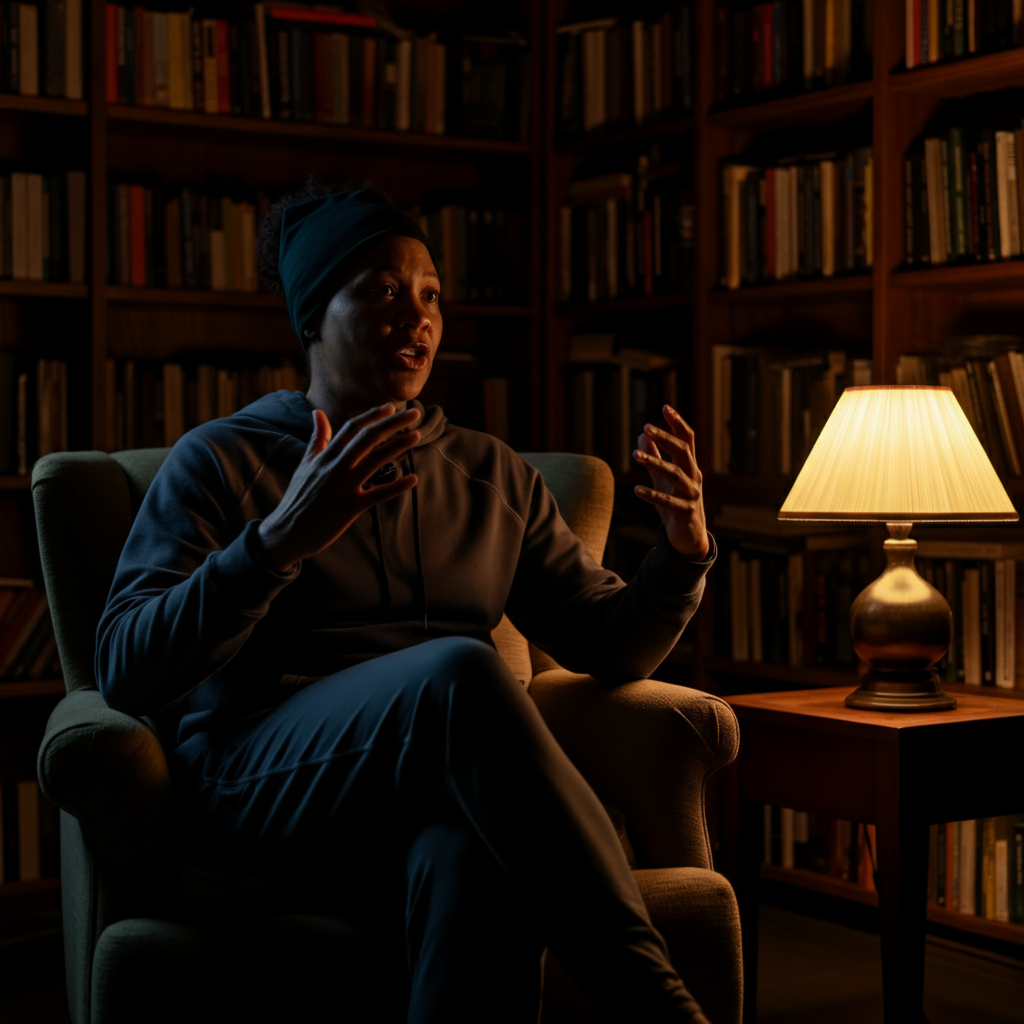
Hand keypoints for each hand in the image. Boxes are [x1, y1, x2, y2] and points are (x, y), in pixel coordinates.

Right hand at [258, 404, 420, 571]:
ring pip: (374, 461)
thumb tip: (317, 412)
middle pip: (367, 438)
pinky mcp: (349, 508)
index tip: (392, 406)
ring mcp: (343, 487)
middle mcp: (335, 467)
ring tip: (416, 435)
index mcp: (325, 455)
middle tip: (415, 413)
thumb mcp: (306, 463)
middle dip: (392, 423)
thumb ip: (317, 438)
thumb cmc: (298, 497)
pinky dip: (395, 487)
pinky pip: (376, 495)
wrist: (286, 531)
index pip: (351, 428)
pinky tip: (413, 478)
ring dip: (397, 446)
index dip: (372, 415)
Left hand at [632, 405, 708, 559]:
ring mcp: (692, 495)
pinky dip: (652, 495)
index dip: (677, 423)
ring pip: (676, 475)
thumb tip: (641, 436)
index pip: (687, 439)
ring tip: (634, 455)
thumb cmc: (676, 503)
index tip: (665, 407)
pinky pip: (669, 502)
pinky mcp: (686, 513)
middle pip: (683, 451)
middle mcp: (694, 477)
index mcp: (690, 467)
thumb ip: (654, 457)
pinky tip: (636, 490)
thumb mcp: (662, 479)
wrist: (689, 537)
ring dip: (655, 463)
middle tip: (646, 427)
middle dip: (666, 438)